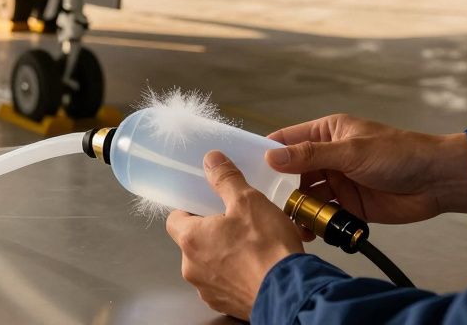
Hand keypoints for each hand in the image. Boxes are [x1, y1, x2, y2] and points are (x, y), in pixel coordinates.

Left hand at [166, 150, 303, 318]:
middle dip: (211, 232)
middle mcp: (192, 268)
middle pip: (193, 242)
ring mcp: (208, 290)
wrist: (291, 292)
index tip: (206, 205)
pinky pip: (225, 284)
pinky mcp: (227, 305)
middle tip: (236, 222)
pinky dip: (236, 275)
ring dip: (224, 254)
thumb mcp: (248, 200)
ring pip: (210, 264)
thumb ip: (226, 179)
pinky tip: (257, 266)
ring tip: (251, 245)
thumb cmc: (267, 248)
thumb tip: (212, 160)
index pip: (175, 219)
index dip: (190, 209)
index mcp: (191, 239)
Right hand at [266, 114, 466, 237]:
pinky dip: (312, 224)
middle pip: (291, 173)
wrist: (437, 182)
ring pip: (304, 196)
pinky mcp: (348, 206)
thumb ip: (311, 156)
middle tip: (260, 202)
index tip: (242, 166)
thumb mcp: (351, 151)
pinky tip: (305, 232)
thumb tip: (271, 157)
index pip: (286, 140)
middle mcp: (327, 157)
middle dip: (277, 187)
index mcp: (326, 133)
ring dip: (294, 208)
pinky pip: (322, 215)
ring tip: (283, 220)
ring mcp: (337, 182)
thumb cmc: (399, 154)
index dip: (265, 152)